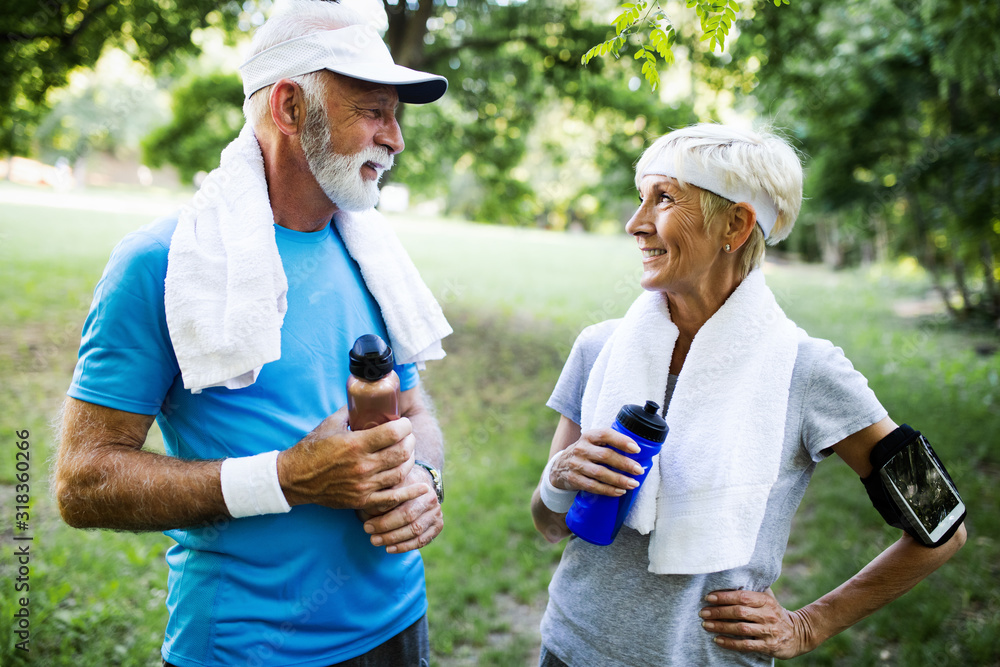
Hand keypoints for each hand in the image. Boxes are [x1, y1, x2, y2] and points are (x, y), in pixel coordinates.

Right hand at [277, 405, 417, 512]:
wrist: (295, 479)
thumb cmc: (312, 449)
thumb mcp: (331, 424)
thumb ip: (351, 412)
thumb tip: (367, 400)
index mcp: (355, 444)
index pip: (393, 433)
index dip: (405, 426)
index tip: (404, 423)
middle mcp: (362, 466)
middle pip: (401, 452)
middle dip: (410, 441)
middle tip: (408, 437)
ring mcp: (363, 485)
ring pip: (400, 472)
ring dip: (409, 460)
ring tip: (407, 453)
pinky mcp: (362, 500)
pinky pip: (392, 498)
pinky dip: (409, 492)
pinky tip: (422, 487)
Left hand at [360, 465, 441, 553]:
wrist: (418, 487)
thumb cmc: (397, 486)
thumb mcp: (388, 484)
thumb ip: (382, 494)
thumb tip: (369, 505)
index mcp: (418, 484)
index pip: (400, 499)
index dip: (382, 511)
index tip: (366, 521)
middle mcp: (430, 498)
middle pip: (408, 515)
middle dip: (386, 526)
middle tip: (367, 530)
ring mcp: (436, 512)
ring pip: (415, 530)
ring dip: (393, 538)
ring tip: (375, 541)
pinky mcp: (438, 525)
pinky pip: (421, 540)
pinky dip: (404, 546)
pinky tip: (389, 549)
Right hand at [549, 428, 642, 496]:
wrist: (559, 467)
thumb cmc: (584, 454)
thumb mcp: (592, 443)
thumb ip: (609, 443)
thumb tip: (637, 452)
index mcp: (589, 436)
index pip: (606, 434)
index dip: (622, 441)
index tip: (636, 449)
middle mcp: (581, 449)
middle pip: (605, 455)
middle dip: (624, 464)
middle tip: (639, 470)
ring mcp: (576, 464)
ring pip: (600, 473)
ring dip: (619, 479)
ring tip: (633, 484)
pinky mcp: (574, 479)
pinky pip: (593, 486)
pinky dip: (608, 490)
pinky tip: (619, 491)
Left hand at [700, 588, 813, 658]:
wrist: (799, 634)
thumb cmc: (775, 612)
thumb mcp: (768, 598)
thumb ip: (753, 590)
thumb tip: (730, 578)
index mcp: (766, 600)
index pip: (742, 596)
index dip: (724, 596)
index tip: (708, 597)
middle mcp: (768, 614)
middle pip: (739, 612)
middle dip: (718, 612)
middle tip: (702, 612)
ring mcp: (769, 631)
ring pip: (741, 629)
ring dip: (721, 627)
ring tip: (706, 625)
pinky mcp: (769, 646)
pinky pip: (746, 645)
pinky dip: (730, 643)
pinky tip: (718, 640)